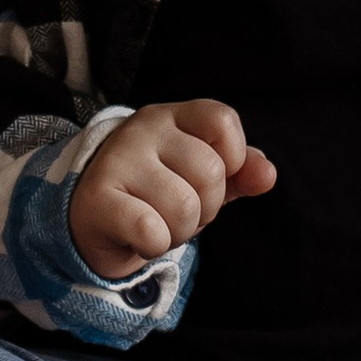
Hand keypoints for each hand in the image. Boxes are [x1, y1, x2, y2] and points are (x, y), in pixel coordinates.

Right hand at [66, 98, 275, 281]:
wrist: (93, 219)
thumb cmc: (156, 193)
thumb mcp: (201, 177)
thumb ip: (240, 172)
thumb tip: (268, 175)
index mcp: (173, 116)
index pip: (223, 120)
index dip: (234, 157)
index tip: (213, 179)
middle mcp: (144, 130)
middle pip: (210, 172)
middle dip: (207, 207)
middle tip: (180, 210)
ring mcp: (118, 161)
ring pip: (184, 207)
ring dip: (180, 231)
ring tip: (160, 224)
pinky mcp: (98, 199)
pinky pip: (151, 231)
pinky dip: (155, 245)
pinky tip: (140, 237)